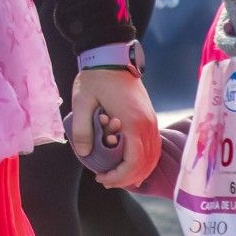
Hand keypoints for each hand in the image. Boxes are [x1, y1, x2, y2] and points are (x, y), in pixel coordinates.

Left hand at [68, 67, 157, 187]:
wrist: (111, 55)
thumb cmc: (96, 77)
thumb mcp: (82, 101)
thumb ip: (82, 129)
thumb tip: (85, 153)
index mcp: (133, 122)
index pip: (134, 162)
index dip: (120, 176)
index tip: (102, 178)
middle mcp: (147, 124)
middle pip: (146, 163)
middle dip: (127, 178)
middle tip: (105, 180)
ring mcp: (151, 120)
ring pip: (153, 156)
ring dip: (137, 170)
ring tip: (116, 176)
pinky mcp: (150, 117)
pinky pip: (153, 146)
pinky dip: (144, 160)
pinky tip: (129, 163)